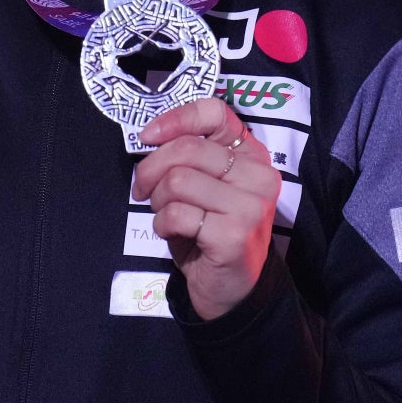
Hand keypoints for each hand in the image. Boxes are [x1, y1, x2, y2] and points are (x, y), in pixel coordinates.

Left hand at [129, 97, 280, 320]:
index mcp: (252, 155)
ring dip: (158, 201)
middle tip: (142, 189)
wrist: (232, 290)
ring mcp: (250, 205)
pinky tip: (173, 234)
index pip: (215, 113)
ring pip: (178, 180)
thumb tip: (150, 137)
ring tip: (165, 215)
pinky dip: (162, 224)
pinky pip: (177, 214)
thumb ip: (190, 158)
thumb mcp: (205, 186)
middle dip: (151, 169)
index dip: (176, 118)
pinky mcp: (234, 233)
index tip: (148, 136)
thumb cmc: (211, 232)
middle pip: (188, 148)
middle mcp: (259, 175)